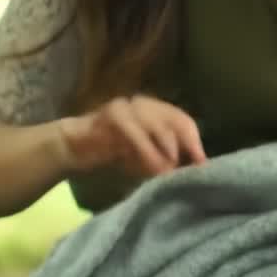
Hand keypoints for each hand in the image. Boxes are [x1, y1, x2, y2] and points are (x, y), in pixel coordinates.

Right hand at [54, 95, 207, 177]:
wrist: (73, 147)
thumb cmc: (114, 152)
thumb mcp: (146, 155)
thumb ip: (167, 157)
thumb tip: (194, 168)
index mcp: (156, 109)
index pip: (184, 121)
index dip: (194, 142)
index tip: (202, 163)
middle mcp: (145, 103)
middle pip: (177, 120)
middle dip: (187, 146)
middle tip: (191, 169)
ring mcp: (129, 106)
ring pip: (159, 126)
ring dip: (168, 153)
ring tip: (171, 173)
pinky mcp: (113, 115)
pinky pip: (137, 135)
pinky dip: (148, 153)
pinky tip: (154, 169)